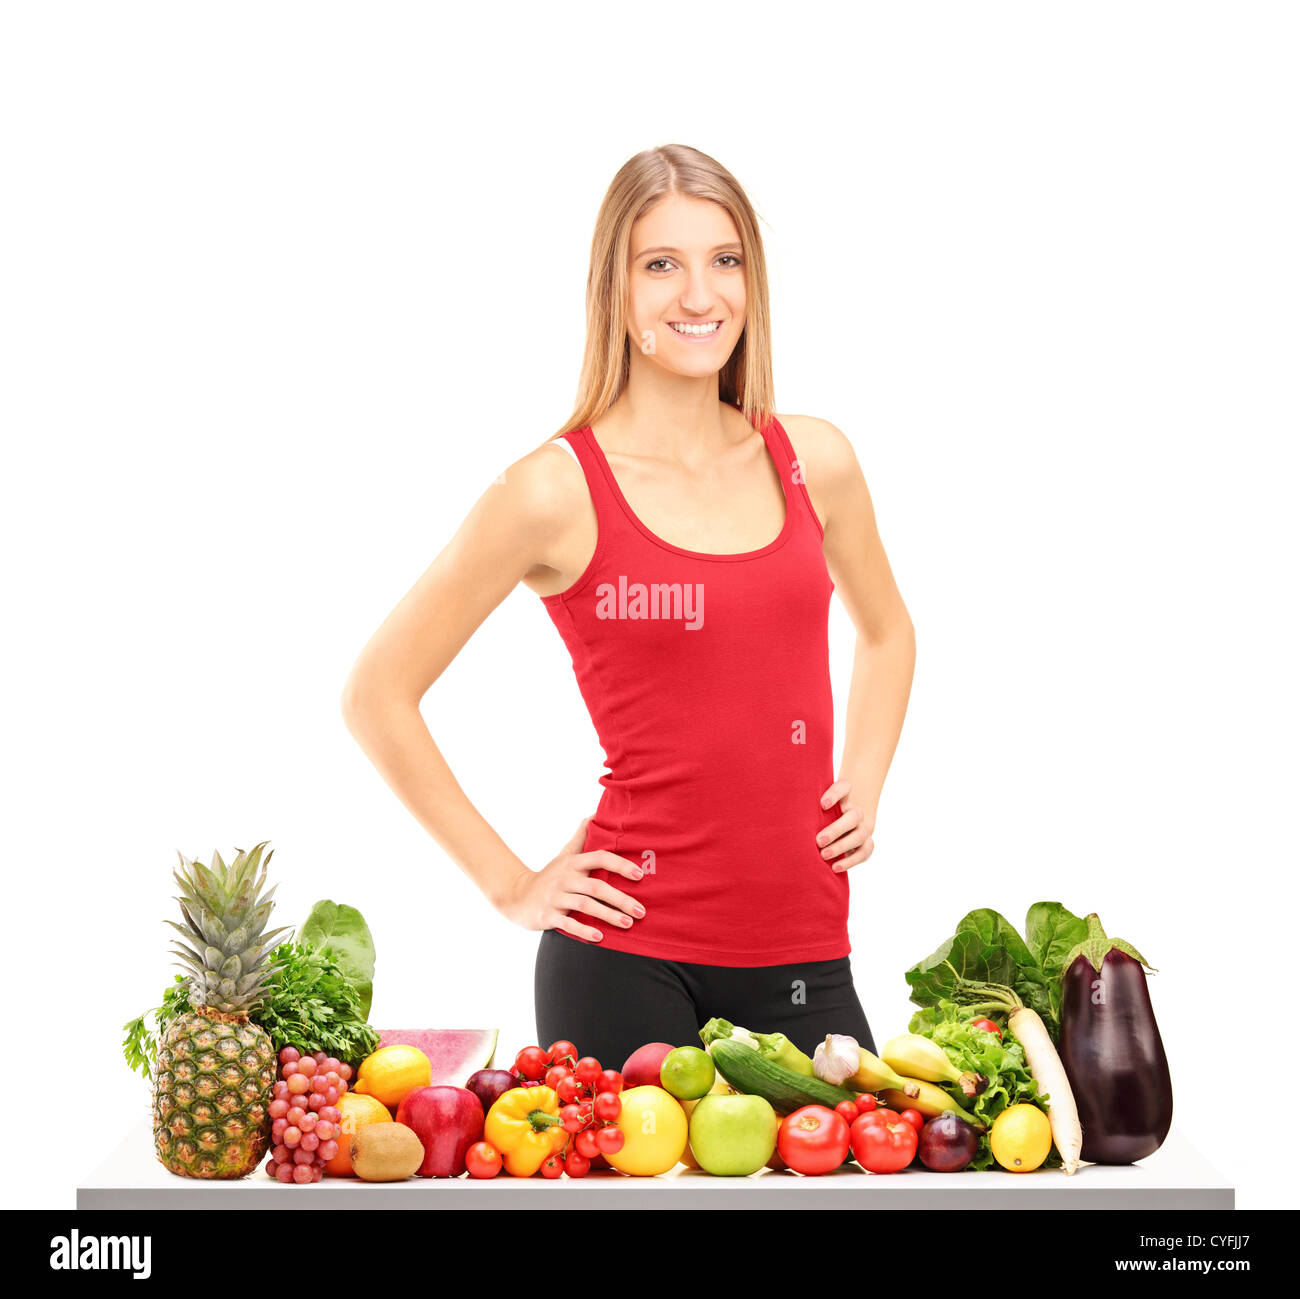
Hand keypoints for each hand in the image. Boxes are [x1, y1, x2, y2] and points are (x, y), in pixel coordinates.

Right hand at [498, 816, 645, 941]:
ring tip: (628, 924)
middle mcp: (565, 878)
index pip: (599, 858)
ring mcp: (556, 897)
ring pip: (585, 905)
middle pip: (596, 887)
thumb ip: (581, 837)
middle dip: (621, 899)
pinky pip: (568, 924)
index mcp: (573, 863)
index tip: (640, 875)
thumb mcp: (564, 855)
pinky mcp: (548, 915)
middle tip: (641, 911)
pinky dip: (584, 930)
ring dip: (608, 915)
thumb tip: (595, 814)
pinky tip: (600, 937)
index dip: (620, 865)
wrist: (517, 896)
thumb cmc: (550, 876)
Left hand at [816, 779, 874, 872]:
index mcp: (845, 797)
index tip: (822, 804)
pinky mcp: (867, 845)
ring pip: (858, 836)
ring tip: (824, 855)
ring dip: (841, 847)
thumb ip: (809, 804)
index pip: (843, 788)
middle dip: (835, 830)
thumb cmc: (824, 813)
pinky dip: (850, 862)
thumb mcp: (817, 804)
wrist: (847, 822)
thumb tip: (792, 812)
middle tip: (818, 841)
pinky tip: (835, 867)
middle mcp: (856, 812)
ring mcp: (863, 829)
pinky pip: (863, 854)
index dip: (834, 794)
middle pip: (852, 817)